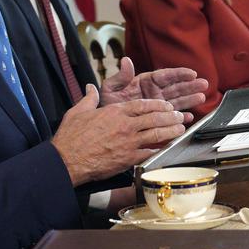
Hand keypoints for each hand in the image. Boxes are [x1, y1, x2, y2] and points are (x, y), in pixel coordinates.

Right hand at [51, 86, 183, 184]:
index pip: (143, 104)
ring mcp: (129, 142)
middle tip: (179, 116)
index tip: (167, 105)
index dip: (158, 104)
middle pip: (155, 117)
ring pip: (157, 133)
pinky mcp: (129, 158)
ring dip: (171, 130)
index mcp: (115, 111)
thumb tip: (90, 87)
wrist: (67, 160)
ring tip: (181, 128)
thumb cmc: (71, 137)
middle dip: (170, 116)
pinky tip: (168, 148)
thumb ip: (89, 98)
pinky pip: (150, 152)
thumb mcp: (77, 111)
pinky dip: (160, 149)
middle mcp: (125, 125)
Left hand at [100, 57, 208, 114]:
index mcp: (144, 82)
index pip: (164, 76)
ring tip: (202, 97)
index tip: (191, 73)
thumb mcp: (110, 89)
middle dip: (190, 85)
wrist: (104, 126)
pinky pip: (171, 117)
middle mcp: (154, 93)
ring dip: (189, 99)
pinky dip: (180, 118)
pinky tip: (189, 117)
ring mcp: (157, 105)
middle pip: (175, 87)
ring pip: (177, 101)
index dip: (179, 74)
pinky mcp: (157, 118)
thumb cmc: (106, 104)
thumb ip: (120, 77)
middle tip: (204, 84)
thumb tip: (126, 61)